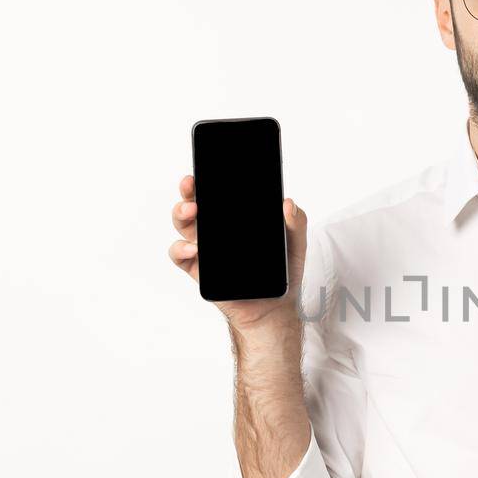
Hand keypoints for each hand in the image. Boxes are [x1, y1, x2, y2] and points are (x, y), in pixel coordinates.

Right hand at [167, 174, 307, 333]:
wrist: (274, 309)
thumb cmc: (281, 275)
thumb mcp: (295, 246)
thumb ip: (296, 224)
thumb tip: (288, 203)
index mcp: (235, 219)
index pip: (218, 193)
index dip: (209, 179)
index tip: (206, 167)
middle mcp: (216, 230)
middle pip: (195, 203)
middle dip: (188, 190)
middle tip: (191, 183)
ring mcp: (205, 249)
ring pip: (183, 225)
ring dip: (181, 214)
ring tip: (192, 211)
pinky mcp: (199, 270)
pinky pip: (180, 255)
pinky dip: (181, 249)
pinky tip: (195, 248)